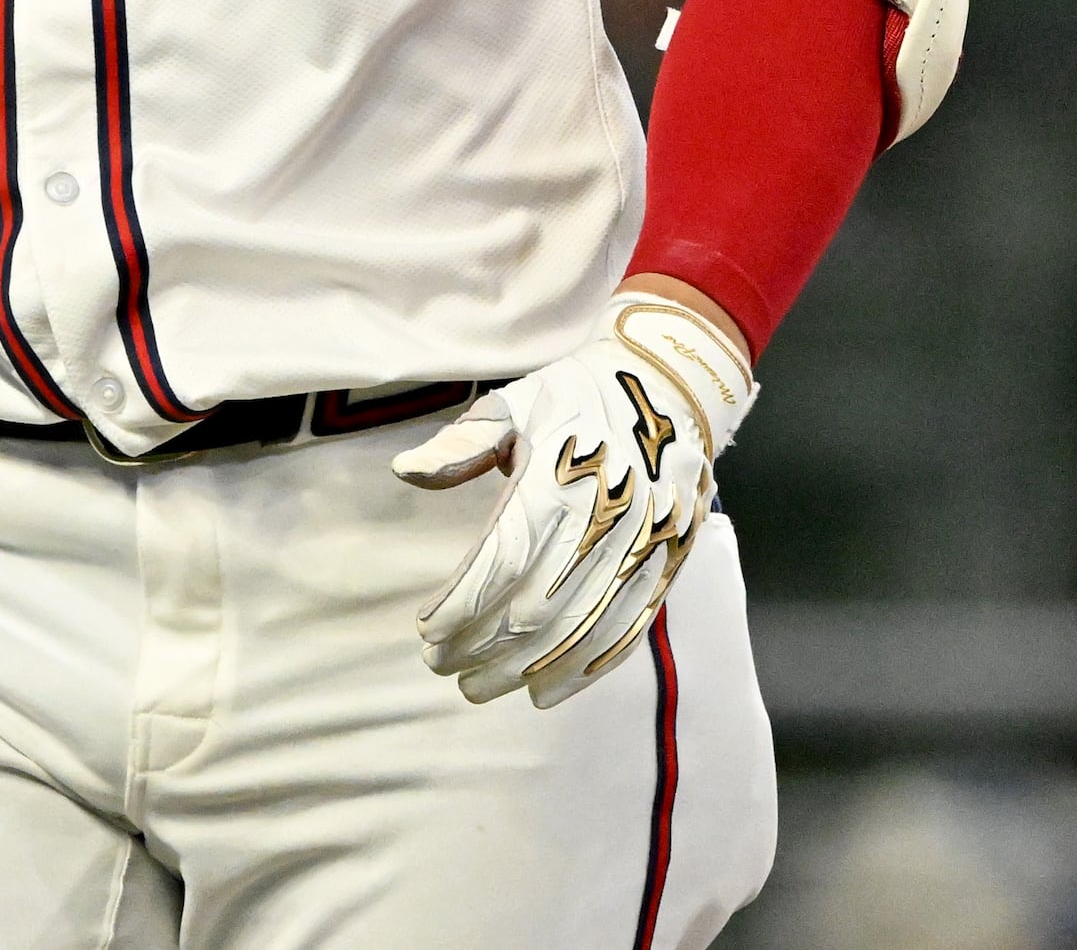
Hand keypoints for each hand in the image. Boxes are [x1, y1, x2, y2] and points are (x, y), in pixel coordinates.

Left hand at [392, 291, 754, 706]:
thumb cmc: (579, 395)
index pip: (501, 561)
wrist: (673, 384)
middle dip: (482, 647)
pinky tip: (546, 692)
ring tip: (481, 687)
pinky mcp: (668, 563)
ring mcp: (643, 545)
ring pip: (579, 630)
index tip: (426, 631)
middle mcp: (604, 517)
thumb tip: (403, 471)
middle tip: (442, 666)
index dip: (460, 606)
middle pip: (536, 607)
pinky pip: (627, 630)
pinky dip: (585, 670)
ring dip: (526, 669)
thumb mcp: (516, 402)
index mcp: (558, 476)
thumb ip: (461, 444)